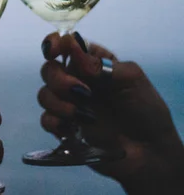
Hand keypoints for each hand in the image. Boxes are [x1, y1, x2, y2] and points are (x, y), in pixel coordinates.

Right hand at [39, 33, 183, 194]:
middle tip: (82, 92)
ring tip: (83, 116)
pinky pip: (46, 120)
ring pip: (44, 94)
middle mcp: (78, 80)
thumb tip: (73, 49)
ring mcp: (71, 104)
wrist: (150, 152)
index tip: (52, 51)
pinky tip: (71, 128)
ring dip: (58, 102)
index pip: (66, 44)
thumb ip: (101, 64)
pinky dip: (54, 122)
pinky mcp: (66, 128)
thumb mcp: (132, 79)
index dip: (54, 42)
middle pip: (49, 69)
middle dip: (59, 79)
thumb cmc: (146, 110)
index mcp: (93, 62)